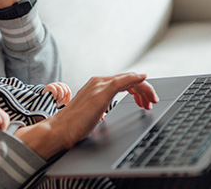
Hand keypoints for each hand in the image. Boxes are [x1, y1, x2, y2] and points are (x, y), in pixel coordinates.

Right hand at [15, 73, 158, 158]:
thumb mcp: (91, 114)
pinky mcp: (101, 92)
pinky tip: (144, 80)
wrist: (59, 130)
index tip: (144, 102)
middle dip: (144, 90)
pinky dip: (135, 79)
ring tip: (151, 101)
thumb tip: (103, 114)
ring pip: (129, 80)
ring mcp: (99, 85)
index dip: (137, 91)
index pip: (122, 83)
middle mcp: (97, 82)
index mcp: (96, 86)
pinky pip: (123, 81)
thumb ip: (99, 109)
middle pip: (128, 80)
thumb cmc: (73, 126)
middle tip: (151, 103)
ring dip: (144, 89)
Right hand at [43, 82, 71, 106]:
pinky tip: (53, 98)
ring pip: (61, 90)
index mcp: (64, 86)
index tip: (65, 104)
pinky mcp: (49, 86)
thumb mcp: (62, 100)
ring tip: (56, 100)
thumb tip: (73, 103)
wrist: (44, 99)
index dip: (67, 98)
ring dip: (59, 97)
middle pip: (65, 91)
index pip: (69, 92)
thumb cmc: (55, 100)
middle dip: (62, 98)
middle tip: (59, 101)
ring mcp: (54, 84)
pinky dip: (55, 95)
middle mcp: (60, 84)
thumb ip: (67, 99)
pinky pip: (55, 90)